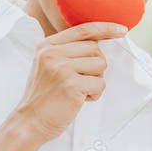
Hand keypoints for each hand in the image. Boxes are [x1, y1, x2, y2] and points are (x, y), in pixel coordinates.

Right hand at [11, 21, 125, 140]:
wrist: (29, 122)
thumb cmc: (44, 97)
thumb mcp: (47, 65)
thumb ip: (67, 51)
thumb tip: (99, 40)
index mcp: (47, 46)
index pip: (83, 30)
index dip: (105, 28)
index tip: (122, 29)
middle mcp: (52, 53)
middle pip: (95, 48)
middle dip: (95, 66)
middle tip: (81, 81)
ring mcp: (62, 68)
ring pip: (100, 65)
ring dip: (96, 81)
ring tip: (79, 91)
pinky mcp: (72, 85)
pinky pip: (100, 84)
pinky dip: (95, 94)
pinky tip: (80, 100)